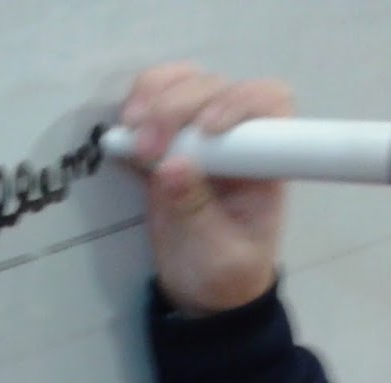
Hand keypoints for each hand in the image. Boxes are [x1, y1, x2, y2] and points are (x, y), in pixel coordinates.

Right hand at [118, 64, 292, 315]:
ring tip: (131, 132)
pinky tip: (123, 132)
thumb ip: (197, 212)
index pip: (267, 102)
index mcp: (265, 161)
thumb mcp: (218, 254)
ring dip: (154, 97)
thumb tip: (171, 167)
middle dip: (178, 107)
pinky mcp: (168, 141)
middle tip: (149, 148)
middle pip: (214, 87)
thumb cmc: (225, 274)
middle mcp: (236, 136)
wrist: (203, 291)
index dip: (236, 102)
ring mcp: (200, 134)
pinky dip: (138, 106)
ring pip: (183, 84)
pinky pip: (154, 102)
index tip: (207, 130)